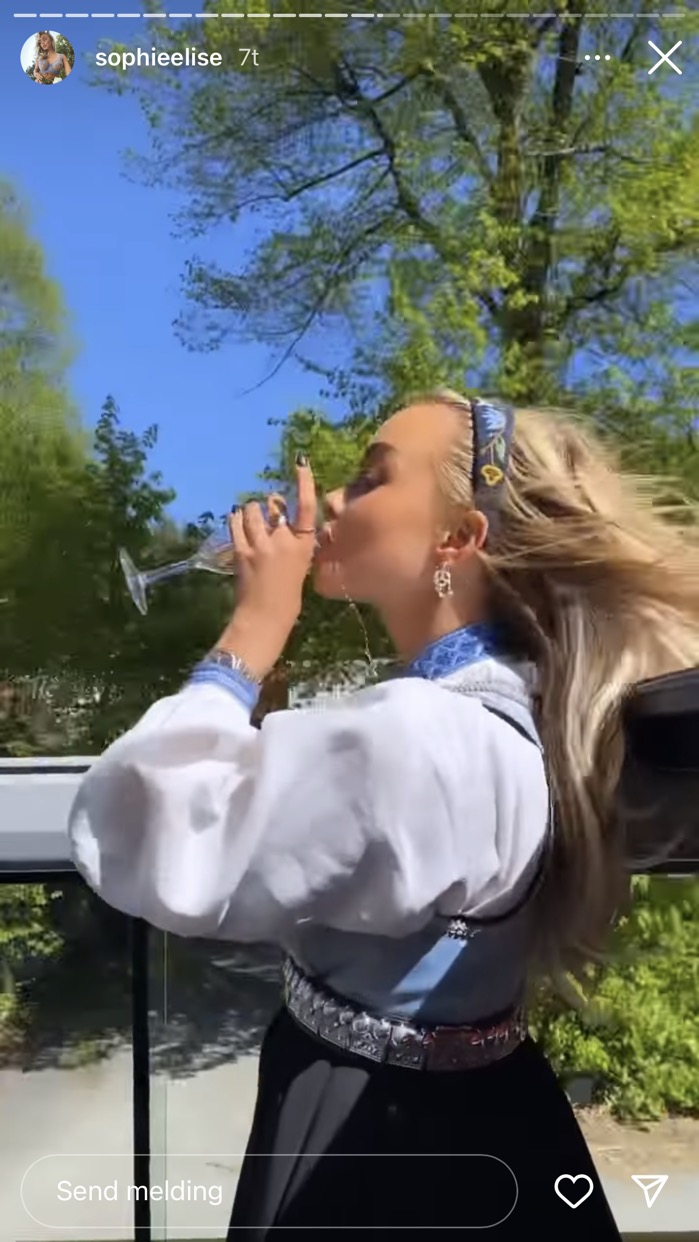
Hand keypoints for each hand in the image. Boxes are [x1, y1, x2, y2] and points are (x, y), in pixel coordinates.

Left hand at [216, 459, 316, 678]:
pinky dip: (234, 519)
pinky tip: (235, 519)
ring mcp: (261, 545)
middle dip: (270, 503)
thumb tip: (282, 527)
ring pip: (252, 511)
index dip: (304, 482)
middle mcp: (284, 541)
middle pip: (275, 506)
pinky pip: (235, 524)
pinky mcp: (241, 551)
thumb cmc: (287, 601)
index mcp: (304, 547)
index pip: (307, 507)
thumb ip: (293, 547)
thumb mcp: (299, 570)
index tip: (300, 463)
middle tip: (267, 506)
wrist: (264, 618)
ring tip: (249, 514)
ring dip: (250, 509)